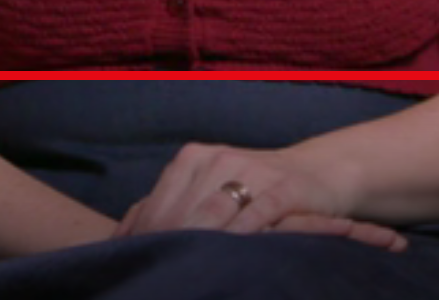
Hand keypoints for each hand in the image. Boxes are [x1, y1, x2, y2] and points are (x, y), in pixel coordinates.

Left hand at [112, 142, 405, 251]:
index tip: (132, 270)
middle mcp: (218, 159)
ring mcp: (252, 170)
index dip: (143, 241)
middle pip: (181, 213)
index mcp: (192, 159)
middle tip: (157, 280)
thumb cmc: (254, 193)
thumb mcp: (207, 194)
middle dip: (167, 248)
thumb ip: (169, 209)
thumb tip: (121, 238)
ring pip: (214, 214)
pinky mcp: (284, 187)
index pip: (157, 206)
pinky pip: (259, 214)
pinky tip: (231, 256)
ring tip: (186, 275)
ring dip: (198, 246)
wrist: (318, 174)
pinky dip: (242, 236)